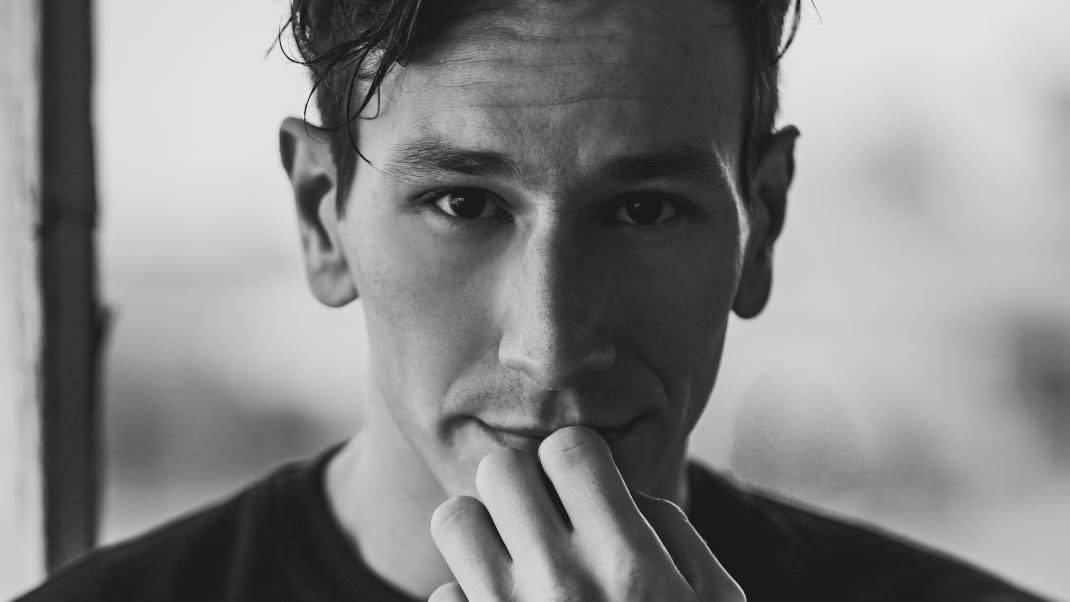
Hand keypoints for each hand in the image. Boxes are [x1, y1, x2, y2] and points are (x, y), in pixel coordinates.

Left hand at [428, 426, 744, 600]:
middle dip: (521, 483)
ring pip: (452, 518)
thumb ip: (673, 534)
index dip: (575, 461)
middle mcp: (560, 586)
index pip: (569, 447)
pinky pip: (442, 595)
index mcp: (628, 565)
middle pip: (500, 468)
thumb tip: (620, 491)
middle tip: (542, 516)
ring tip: (512, 556)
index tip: (582, 487)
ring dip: (480, 530)